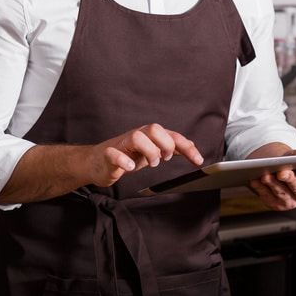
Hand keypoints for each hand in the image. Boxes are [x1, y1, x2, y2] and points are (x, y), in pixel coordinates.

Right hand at [86, 124, 203, 186]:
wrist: (97, 163)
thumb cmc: (126, 155)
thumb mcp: (151, 152)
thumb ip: (170, 147)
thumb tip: (190, 146)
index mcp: (149, 135)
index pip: (171, 135)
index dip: (186, 146)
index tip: (198, 160)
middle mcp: (137, 136)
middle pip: (154, 129)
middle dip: (166, 144)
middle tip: (166, 158)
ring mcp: (121, 144)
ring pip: (137, 136)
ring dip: (149, 151)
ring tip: (152, 164)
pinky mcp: (108, 155)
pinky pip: (114, 153)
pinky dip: (123, 160)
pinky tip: (130, 167)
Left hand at [248, 148, 295, 210]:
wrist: (276, 168)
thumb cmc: (292, 161)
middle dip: (290, 180)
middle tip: (282, 172)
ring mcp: (291, 201)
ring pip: (282, 194)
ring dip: (273, 185)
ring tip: (264, 175)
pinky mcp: (276, 204)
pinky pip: (268, 197)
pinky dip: (260, 189)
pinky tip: (254, 180)